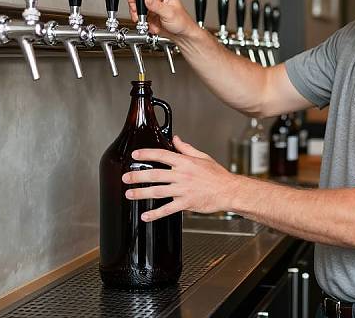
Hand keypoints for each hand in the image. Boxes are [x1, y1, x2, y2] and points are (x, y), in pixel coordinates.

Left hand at [122, 135, 238, 221]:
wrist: (228, 190)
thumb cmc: (217, 175)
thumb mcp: (202, 157)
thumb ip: (186, 148)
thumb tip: (175, 139)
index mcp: (185, 162)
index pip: (162, 154)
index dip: (147, 154)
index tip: (135, 155)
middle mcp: (182, 175)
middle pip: (155, 174)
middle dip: (138, 176)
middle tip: (126, 178)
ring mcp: (183, 190)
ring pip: (157, 191)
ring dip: (141, 193)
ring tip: (129, 194)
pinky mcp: (186, 203)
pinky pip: (167, 209)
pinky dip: (155, 214)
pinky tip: (146, 216)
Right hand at [128, 0, 195, 38]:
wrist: (182, 34)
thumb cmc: (182, 22)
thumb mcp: (169, 13)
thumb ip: (157, 6)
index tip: (135, 4)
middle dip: (136, 7)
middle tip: (139, 16)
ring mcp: (153, 3)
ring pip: (137, 6)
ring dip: (139, 16)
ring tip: (146, 22)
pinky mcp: (150, 12)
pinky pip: (140, 15)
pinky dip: (143, 21)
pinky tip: (151, 24)